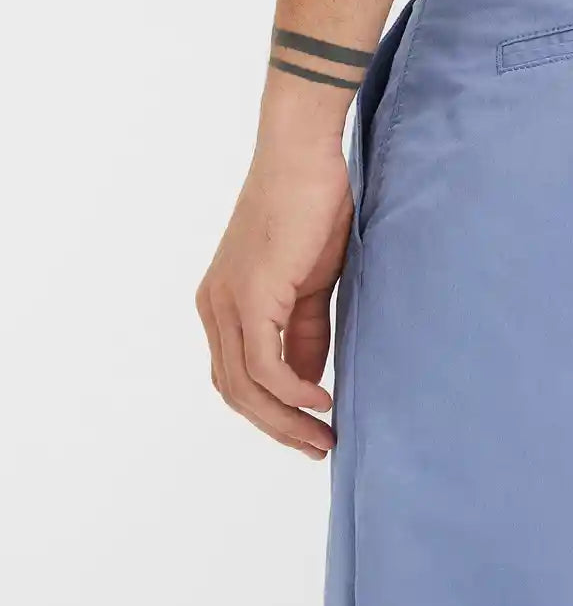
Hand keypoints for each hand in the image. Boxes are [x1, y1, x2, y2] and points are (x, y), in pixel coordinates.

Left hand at [196, 146, 352, 459]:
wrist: (305, 156)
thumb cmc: (313, 208)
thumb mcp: (312, 286)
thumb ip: (306, 334)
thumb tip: (310, 384)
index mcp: (224, 304)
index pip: (238, 379)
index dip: (272, 414)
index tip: (313, 433)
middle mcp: (215, 307)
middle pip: (236, 393)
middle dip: (279, 429)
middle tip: (321, 449)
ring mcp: (226, 301)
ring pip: (245, 387)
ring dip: (286, 420)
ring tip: (325, 436)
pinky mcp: (248, 295)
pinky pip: (263, 364)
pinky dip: (292, 391)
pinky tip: (322, 400)